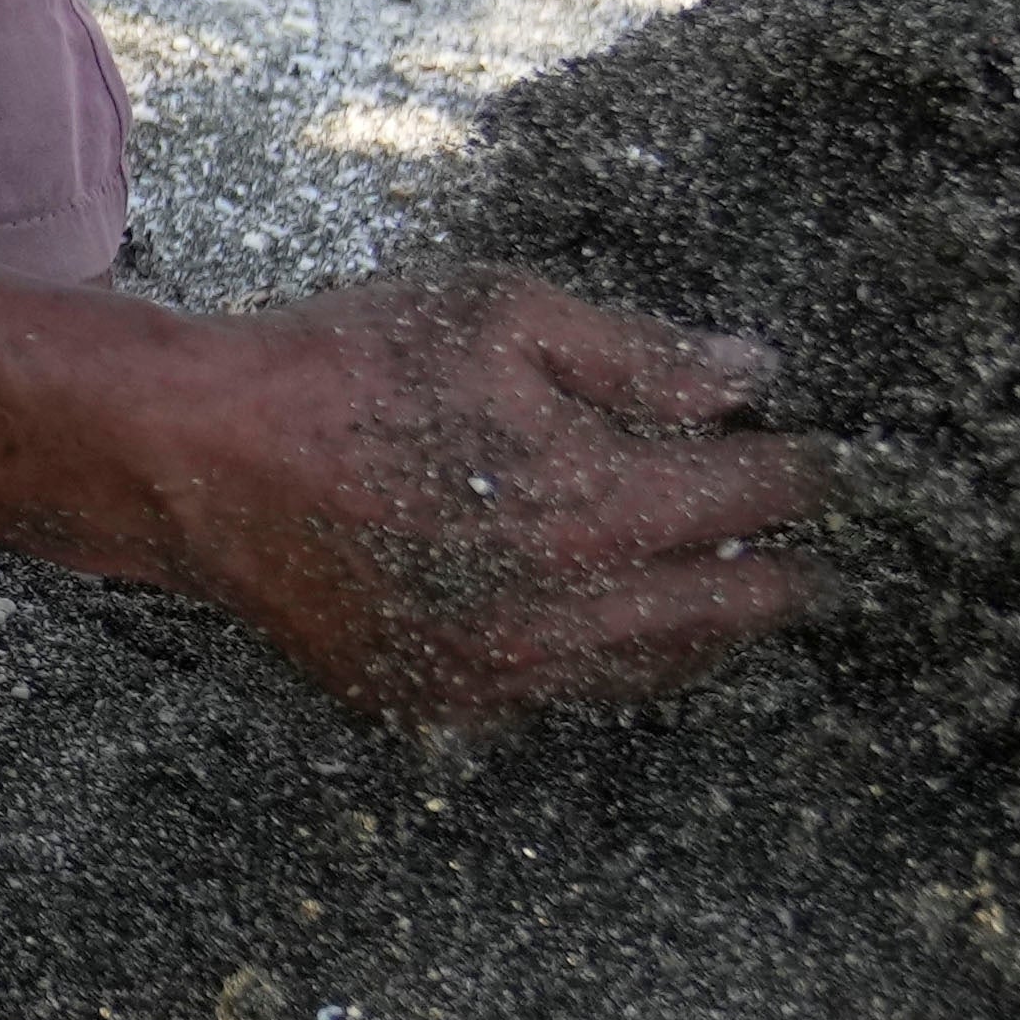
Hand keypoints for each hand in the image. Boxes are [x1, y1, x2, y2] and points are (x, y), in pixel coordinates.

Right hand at [153, 265, 819, 730]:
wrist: (195, 459)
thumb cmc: (345, 366)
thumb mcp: (502, 317)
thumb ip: (642, 355)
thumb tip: (754, 377)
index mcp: (597, 509)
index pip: (753, 501)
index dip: (803, 473)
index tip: (824, 459)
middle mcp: (564, 615)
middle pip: (728, 611)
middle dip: (781, 575)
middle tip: (816, 559)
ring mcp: (499, 675)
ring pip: (649, 670)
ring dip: (705, 632)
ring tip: (735, 599)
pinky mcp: (437, 701)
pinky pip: (559, 694)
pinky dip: (602, 660)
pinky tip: (605, 620)